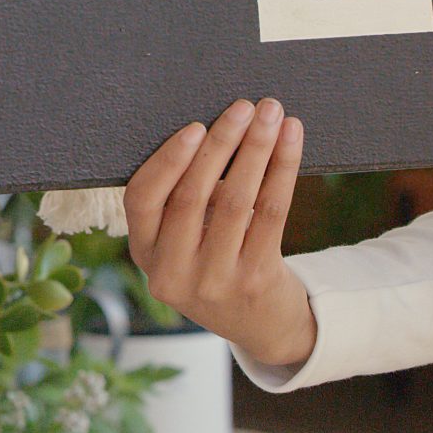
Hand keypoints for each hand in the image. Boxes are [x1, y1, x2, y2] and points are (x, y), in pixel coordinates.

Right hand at [124, 98, 318, 367]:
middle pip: (191, 196)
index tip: (195, 125)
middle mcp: (172, 272)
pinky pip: (270, 213)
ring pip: (235, 201)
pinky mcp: (255, 280)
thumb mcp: (184, 243)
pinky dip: (282, 169)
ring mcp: (214, 280)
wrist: (262, 325)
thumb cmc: (219, 262)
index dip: (167, 160)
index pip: (142, 199)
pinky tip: (291, 140)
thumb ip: (185, 198)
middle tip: (244, 107)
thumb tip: (214, 125)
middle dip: (220, 144)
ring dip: (255, 149)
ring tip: (271, 113)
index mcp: (145, 254)